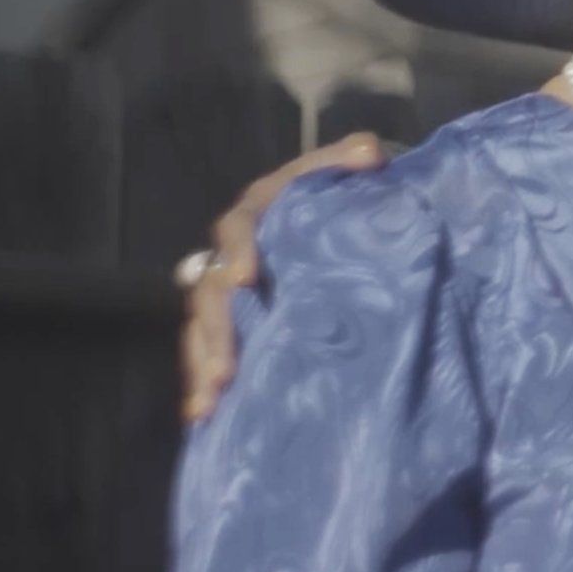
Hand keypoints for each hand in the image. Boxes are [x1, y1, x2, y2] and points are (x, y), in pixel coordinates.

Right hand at [179, 132, 393, 419]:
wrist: (350, 212)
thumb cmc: (347, 188)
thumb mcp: (351, 169)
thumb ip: (352, 159)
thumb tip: (370, 154)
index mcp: (257, 211)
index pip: (238, 228)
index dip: (239, 250)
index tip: (246, 277)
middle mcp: (234, 253)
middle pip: (211, 291)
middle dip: (216, 330)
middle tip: (226, 369)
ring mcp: (231, 294)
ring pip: (202, 329)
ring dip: (205, 363)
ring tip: (212, 400)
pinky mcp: (238, 327)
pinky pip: (209, 355)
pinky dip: (203, 383)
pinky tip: (203, 417)